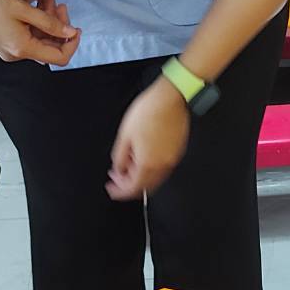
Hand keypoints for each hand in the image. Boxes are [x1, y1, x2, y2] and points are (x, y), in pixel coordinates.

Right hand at [0, 0, 80, 65]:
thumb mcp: (23, 10)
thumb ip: (50, 22)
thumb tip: (71, 33)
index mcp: (23, 49)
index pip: (59, 58)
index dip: (72, 44)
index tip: (77, 27)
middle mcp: (17, 54)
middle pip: (49, 46)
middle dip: (59, 25)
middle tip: (60, 4)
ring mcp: (10, 49)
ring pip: (39, 37)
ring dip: (48, 19)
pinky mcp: (4, 41)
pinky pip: (28, 34)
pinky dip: (36, 20)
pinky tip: (38, 2)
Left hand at [107, 78, 189, 200]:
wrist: (170, 98)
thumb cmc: (148, 111)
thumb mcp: (124, 135)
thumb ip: (120, 157)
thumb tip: (119, 169)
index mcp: (148, 163)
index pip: (133, 188)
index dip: (120, 191)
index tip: (111, 188)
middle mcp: (163, 165)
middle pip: (145, 187)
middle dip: (129, 186)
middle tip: (117, 178)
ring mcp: (172, 159)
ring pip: (155, 179)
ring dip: (140, 177)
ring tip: (128, 165)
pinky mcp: (177, 151)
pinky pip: (163, 169)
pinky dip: (150, 169)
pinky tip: (142, 158)